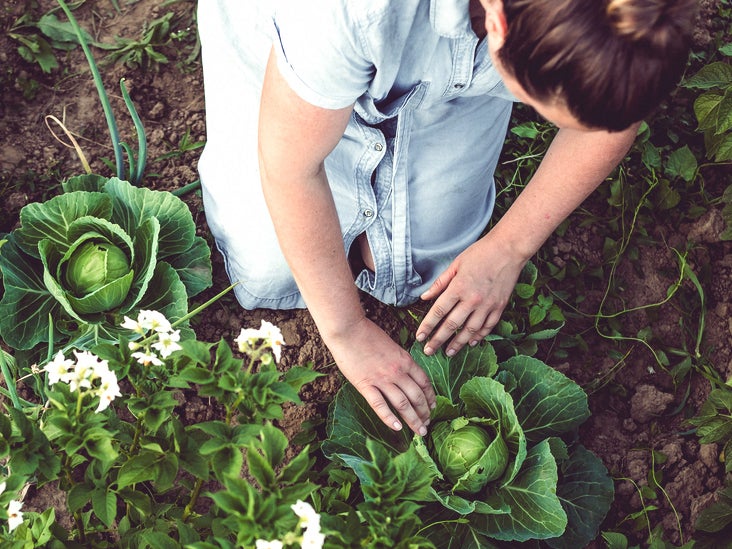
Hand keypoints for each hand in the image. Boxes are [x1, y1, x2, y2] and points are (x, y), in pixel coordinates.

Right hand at [326, 317, 435, 434]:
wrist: (349, 330)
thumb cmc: (368, 334)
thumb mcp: (392, 346)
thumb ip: (400, 361)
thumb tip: (405, 374)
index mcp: (405, 360)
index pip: (424, 382)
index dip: (430, 397)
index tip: (433, 407)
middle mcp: (397, 372)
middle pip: (417, 396)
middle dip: (424, 413)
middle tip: (427, 425)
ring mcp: (382, 379)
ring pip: (403, 404)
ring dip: (413, 419)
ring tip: (419, 432)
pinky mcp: (365, 385)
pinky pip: (380, 405)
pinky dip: (389, 418)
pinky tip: (397, 428)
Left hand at [416, 237, 525, 356]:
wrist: (508, 249)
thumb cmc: (480, 253)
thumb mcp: (456, 264)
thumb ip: (440, 283)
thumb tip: (424, 297)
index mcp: (458, 287)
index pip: (438, 311)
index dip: (427, 326)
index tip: (419, 337)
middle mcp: (472, 299)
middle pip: (452, 325)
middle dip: (438, 340)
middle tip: (429, 351)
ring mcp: (487, 305)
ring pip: (470, 330)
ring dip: (458, 343)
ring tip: (448, 352)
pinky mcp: (499, 307)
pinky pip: (488, 326)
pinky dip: (479, 336)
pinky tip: (471, 343)